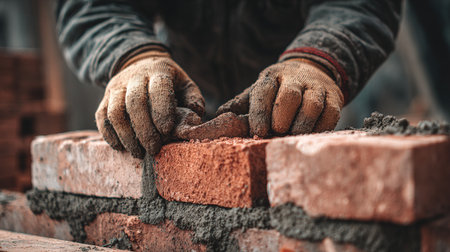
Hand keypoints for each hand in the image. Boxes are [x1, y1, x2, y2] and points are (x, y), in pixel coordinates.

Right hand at [95, 50, 204, 157]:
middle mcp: (134, 77)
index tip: (166, 131)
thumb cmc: (169, 81)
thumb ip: (194, 100)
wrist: (140, 64)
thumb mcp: (185, 84)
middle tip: (154, 149)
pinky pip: (102, 117)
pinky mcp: (105, 98)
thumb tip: (195, 119)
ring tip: (138, 153)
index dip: (161, 110)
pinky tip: (121, 148)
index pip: (157, 89)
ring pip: (115, 112)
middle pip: (134, 103)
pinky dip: (109, 135)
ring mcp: (116, 87)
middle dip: (144, 130)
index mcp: (158, 71)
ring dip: (126, 136)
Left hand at [217, 58, 343, 136]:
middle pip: (289, 95)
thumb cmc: (278, 89)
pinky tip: (310, 136)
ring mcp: (316, 87)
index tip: (257, 132)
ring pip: (312, 105)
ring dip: (301, 125)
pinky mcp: (334, 97)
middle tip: (276, 133)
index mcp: (271, 77)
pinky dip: (320, 128)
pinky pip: (330, 113)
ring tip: (292, 137)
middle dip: (282, 117)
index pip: (264, 92)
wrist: (313, 70)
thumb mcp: (259, 90)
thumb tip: (218, 115)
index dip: (260, 113)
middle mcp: (295, 79)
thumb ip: (241, 103)